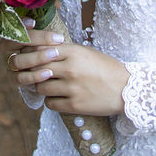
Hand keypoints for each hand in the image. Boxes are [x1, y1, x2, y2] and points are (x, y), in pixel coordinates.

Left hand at [1, 27, 128, 116]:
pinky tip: (58, 97)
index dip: (32, 55)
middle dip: (33, 72)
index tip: (30, 58)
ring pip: (40, 87)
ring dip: (41, 87)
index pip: (40, 50)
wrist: (126, 89)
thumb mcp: (86, 52)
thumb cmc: (105, 68)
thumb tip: (40, 51)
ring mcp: (71, 88)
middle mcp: (70, 69)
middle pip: (36, 69)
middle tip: (35, 74)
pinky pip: (49, 103)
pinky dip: (51, 101)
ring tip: (49, 86)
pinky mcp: (74, 105)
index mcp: (73, 52)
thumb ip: (64, 51)